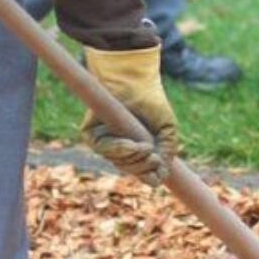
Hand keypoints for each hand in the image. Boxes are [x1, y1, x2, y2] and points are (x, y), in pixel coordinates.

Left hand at [81, 45, 180, 184]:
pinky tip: (132, 144)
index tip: (158, 170)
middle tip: (154, 157)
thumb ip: (168, 152)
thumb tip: (161, 176)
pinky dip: (119, 149)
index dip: (149, 176)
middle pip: (130, 170)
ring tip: (145, 147)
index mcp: (137, 150)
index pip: (141, 173)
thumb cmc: (151, 102)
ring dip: (133, 158)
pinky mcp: (90, 134)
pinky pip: (103, 150)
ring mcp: (105, 142)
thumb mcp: (167, 130)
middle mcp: (120, 148)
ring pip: (117, 163)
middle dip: (142, 168)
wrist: (134, 81)